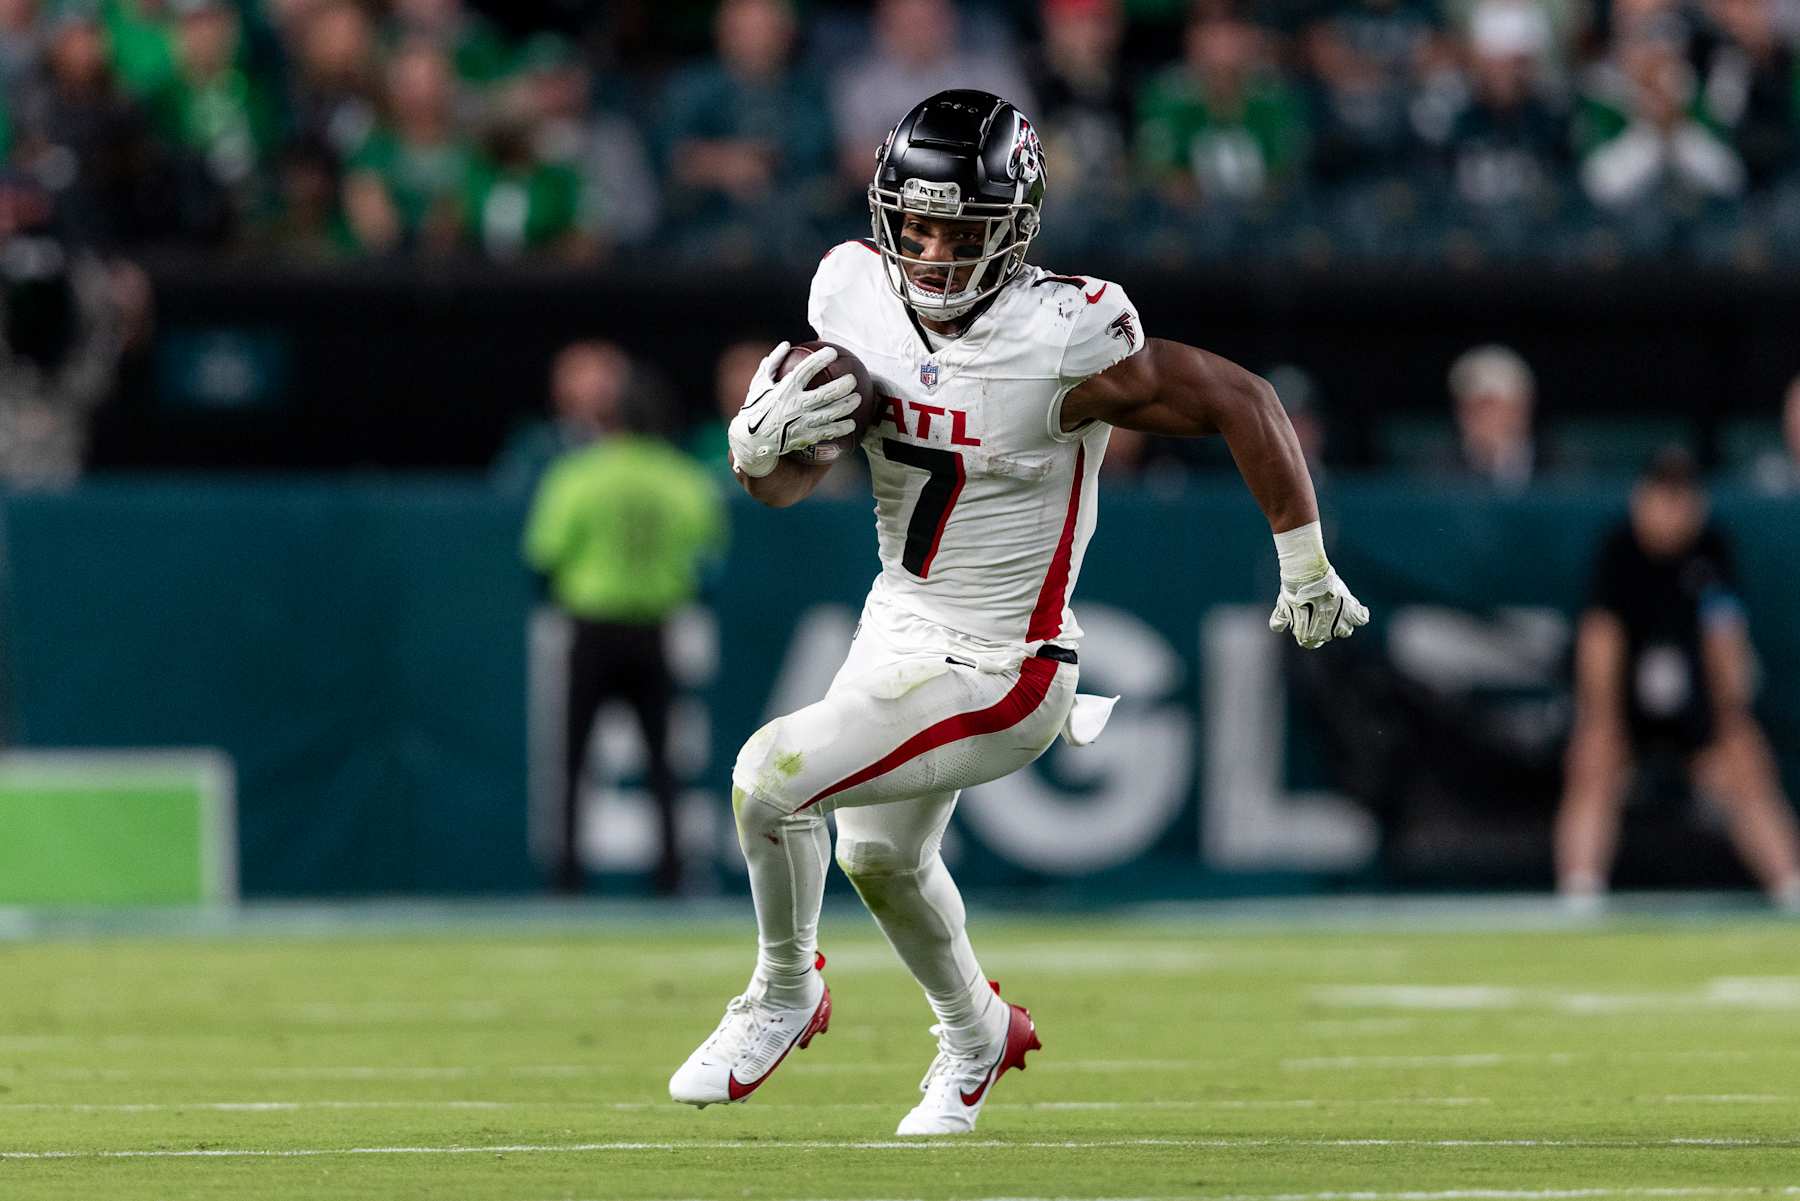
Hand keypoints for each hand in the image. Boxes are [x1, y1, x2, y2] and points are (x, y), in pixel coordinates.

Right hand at [728, 341, 858, 477]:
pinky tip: (851, 424)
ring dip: (845, 406)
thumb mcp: (759, 383)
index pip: (805, 370)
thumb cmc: (756, 407)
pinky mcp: (803, 437)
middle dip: (841, 386)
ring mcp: (800, 423)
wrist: (750, 440)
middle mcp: (793, 406)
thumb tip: (786, 344)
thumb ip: (773, 363)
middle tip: (852, 380)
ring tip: (857, 399)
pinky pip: (825, 433)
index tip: (832, 352)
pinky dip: (839, 428)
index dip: (820, 360)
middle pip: (824, 395)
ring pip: (828, 414)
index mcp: (784, 390)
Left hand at [1270, 568, 1369, 648]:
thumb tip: (1277, 628)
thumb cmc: (1293, 589)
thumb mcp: (1283, 604)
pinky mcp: (1349, 607)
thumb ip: (1280, 618)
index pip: (1311, 643)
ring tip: (1338, 613)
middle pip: (1329, 636)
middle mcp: (1324, 630)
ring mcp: (1338, 619)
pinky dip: (1361, 615)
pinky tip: (1358, 611)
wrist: (1305, 574)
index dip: (1311, 636)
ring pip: (1345, 631)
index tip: (1311, 627)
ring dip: (1342, 624)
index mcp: (1307, 634)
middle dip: (1326, 627)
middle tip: (1322, 613)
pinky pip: (1360, 618)